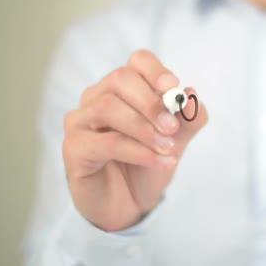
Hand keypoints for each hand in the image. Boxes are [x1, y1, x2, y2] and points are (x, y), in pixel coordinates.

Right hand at [62, 50, 207, 230]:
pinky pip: (106, 142)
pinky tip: (161, 162)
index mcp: (124, 88)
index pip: (137, 62)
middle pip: (120, 80)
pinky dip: (139, 152)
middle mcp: (97, 97)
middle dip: (151, 102)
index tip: (173, 86)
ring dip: (144, 129)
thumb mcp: (176, 140)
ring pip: (108, 108)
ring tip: (169, 149)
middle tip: (172, 127)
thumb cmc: (148, 163)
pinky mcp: (73, 148)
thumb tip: (192, 94)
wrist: (129, 204)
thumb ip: (188, 119)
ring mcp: (80, 121)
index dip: (155, 70)